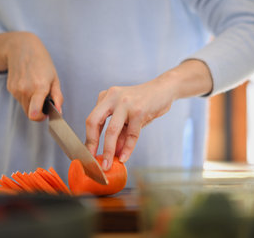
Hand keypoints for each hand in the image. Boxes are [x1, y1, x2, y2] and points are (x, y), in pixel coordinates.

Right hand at [0, 32, 62, 120]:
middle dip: (38, 111)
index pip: (34, 113)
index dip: (41, 118)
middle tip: (44, 100)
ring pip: (25, 107)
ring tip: (37, 89)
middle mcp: (25, 90)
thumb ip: (58, 97)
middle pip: (30, 113)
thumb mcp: (55, 78)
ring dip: (32, 104)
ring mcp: (16, 89)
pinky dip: (25, 97)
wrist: (22, 48)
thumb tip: (59, 111)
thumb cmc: (42, 62)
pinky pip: (20, 100)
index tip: (46, 114)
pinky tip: (28, 84)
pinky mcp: (10, 88)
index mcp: (39, 87)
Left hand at [85, 60, 212, 170]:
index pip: (91, 120)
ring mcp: (125, 103)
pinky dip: (128, 148)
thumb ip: (120, 134)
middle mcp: (112, 97)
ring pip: (112, 130)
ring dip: (108, 150)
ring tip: (108, 164)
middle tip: (93, 160)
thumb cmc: (145, 103)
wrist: (165, 89)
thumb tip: (112, 154)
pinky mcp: (139, 110)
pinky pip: (131, 134)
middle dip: (92, 144)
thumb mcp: (128, 117)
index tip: (89, 154)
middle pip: (94, 122)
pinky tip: (124, 157)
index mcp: (106, 97)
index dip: (89, 139)